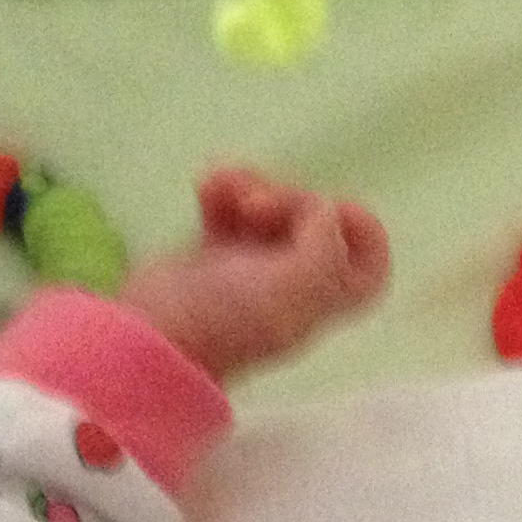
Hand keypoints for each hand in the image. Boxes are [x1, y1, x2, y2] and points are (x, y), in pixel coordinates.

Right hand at [118, 167, 389, 380]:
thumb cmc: (227, 318)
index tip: (333, 210)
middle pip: (317, 223)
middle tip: (258, 206)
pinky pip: (230, 208)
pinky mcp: (214, 252)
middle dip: (291, 199)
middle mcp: (294, 282)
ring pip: (272, 209)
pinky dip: (222, 190)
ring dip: (252, 186)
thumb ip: (323, 245)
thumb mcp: (292, 286)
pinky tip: (205, 188)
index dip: (363, 231)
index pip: (369, 266)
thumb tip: (323, 211)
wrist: (152, 335)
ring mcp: (253, 266)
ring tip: (222, 189)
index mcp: (321, 297)